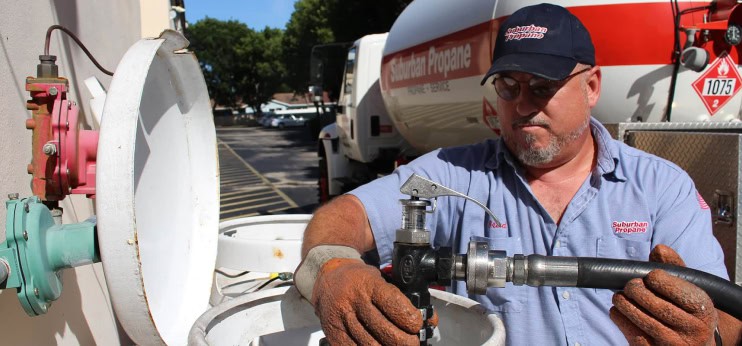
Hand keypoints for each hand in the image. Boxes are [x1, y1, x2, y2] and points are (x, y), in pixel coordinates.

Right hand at [312, 258, 426, 344]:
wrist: (327, 277)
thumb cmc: (360, 280)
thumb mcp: (381, 279)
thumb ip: (403, 298)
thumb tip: (431, 320)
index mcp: (369, 284)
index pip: (393, 304)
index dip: (410, 318)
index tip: (418, 324)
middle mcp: (354, 300)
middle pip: (384, 329)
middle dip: (404, 341)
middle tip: (412, 343)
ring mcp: (342, 318)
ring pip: (370, 344)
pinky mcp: (333, 332)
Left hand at [610, 245, 717, 344]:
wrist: (694, 341)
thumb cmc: (686, 308)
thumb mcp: (688, 286)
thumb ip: (673, 266)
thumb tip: (659, 249)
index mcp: (703, 310)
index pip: (679, 292)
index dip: (659, 280)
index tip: (650, 276)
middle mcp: (693, 330)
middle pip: (659, 307)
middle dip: (637, 291)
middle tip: (630, 285)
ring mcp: (675, 344)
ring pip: (644, 322)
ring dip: (625, 305)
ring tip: (620, 296)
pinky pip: (634, 336)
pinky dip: (621, 320)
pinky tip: (618, 310)